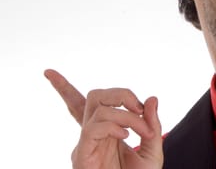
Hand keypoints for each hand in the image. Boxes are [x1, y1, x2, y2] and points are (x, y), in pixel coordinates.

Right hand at [44, 69, 162, 168]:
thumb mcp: (153, 149)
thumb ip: (152, 124)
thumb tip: (152, 98)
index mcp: (106, 131)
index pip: (84, 105)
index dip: (63, 88)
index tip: (48, 72)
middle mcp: (93, 134)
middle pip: (95, 96)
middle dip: (120, 93)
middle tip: (139, 107)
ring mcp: (86, 144)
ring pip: (98, 109)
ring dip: (126, 114)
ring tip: (142, 132)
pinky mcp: (82, 156)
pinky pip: (93, 128)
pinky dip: (114, 125)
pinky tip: (126, 136)